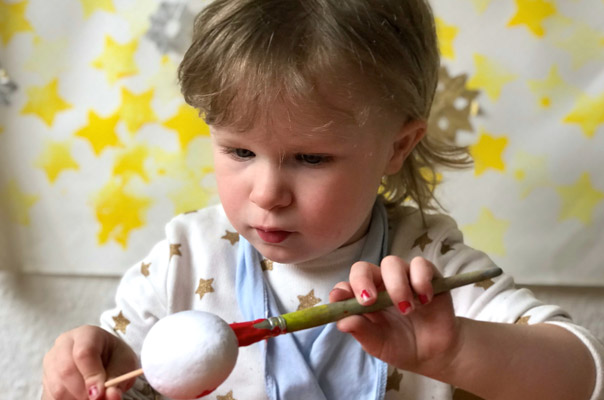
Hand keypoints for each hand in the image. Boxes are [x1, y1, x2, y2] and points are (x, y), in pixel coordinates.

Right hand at [42, 325, 137, 399]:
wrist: (105, 359)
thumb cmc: (116, 359)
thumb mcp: (125, 365)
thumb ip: (118, 380)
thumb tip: (112, 397)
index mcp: (87, 334)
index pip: (84, 353)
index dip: (92, 376)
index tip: (100, 393)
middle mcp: (64, 344)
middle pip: (66, 370)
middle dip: (83, 391)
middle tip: (98, 399)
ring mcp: (51, 361)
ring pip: (57, 386)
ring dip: (75, 398)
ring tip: (92, 398)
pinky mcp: (45, 378)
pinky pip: (51, 395)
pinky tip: (80, 398)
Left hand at [330, 256, 461, 374]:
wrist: (433, 353)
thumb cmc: (400, 346)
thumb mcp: (378, 344)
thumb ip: (361, 331)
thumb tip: (342, 322)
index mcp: (363, 298)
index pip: (346, 285)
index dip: (342, 290)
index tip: (341, 298)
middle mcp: (379, 284)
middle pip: (363, 268)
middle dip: (363, 280)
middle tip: (370, 300)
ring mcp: (402, 277)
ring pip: (391, 263)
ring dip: (396, 285)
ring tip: (407, 309)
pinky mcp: (426, 275)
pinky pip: (420, 265)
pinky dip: (421, 280)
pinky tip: (425, 300)